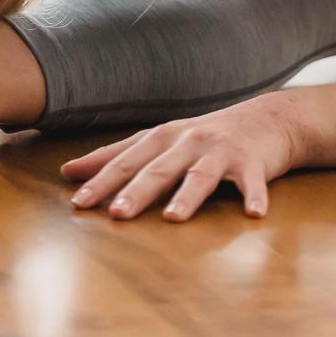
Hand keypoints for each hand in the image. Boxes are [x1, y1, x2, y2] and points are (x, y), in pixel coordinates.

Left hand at [60, 95, 303, 221]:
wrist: (266, 119)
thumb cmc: (206, 136)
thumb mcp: (161, 140)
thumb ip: (117, 156)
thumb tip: (68, 171)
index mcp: (163, 138)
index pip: (126, 160)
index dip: (102, 180)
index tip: (77, 203)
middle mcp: (189, 141)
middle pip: (159, 168)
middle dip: (137, 190)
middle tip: (117, 214)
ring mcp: (220, 150)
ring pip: (201, 175)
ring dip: (187, 196)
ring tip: (174, 217)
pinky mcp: (252, 161)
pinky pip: (252, 181)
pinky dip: (254, 196)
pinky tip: (254, 213)